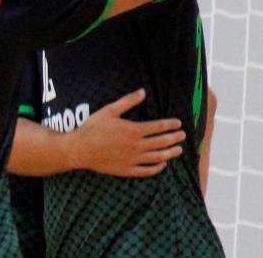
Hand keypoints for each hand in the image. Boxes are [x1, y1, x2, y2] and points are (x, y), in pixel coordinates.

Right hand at [66, 89, 185, 177]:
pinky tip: (163, 164)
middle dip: (174, 138)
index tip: (178, 123)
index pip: (158, 127)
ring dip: (170, 153)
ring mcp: (133, 159)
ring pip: (157, 157)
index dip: (170, 125)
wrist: (80, 149)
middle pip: (161, 142)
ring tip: (179, 150)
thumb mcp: (109, 110)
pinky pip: (146, 171)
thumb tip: (142, 92)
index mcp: (133, 130)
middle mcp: (136, 146)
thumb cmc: (93, 127)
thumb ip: (128, 101)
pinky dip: (157, 168)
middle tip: (183, 136)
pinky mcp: (127, 170)